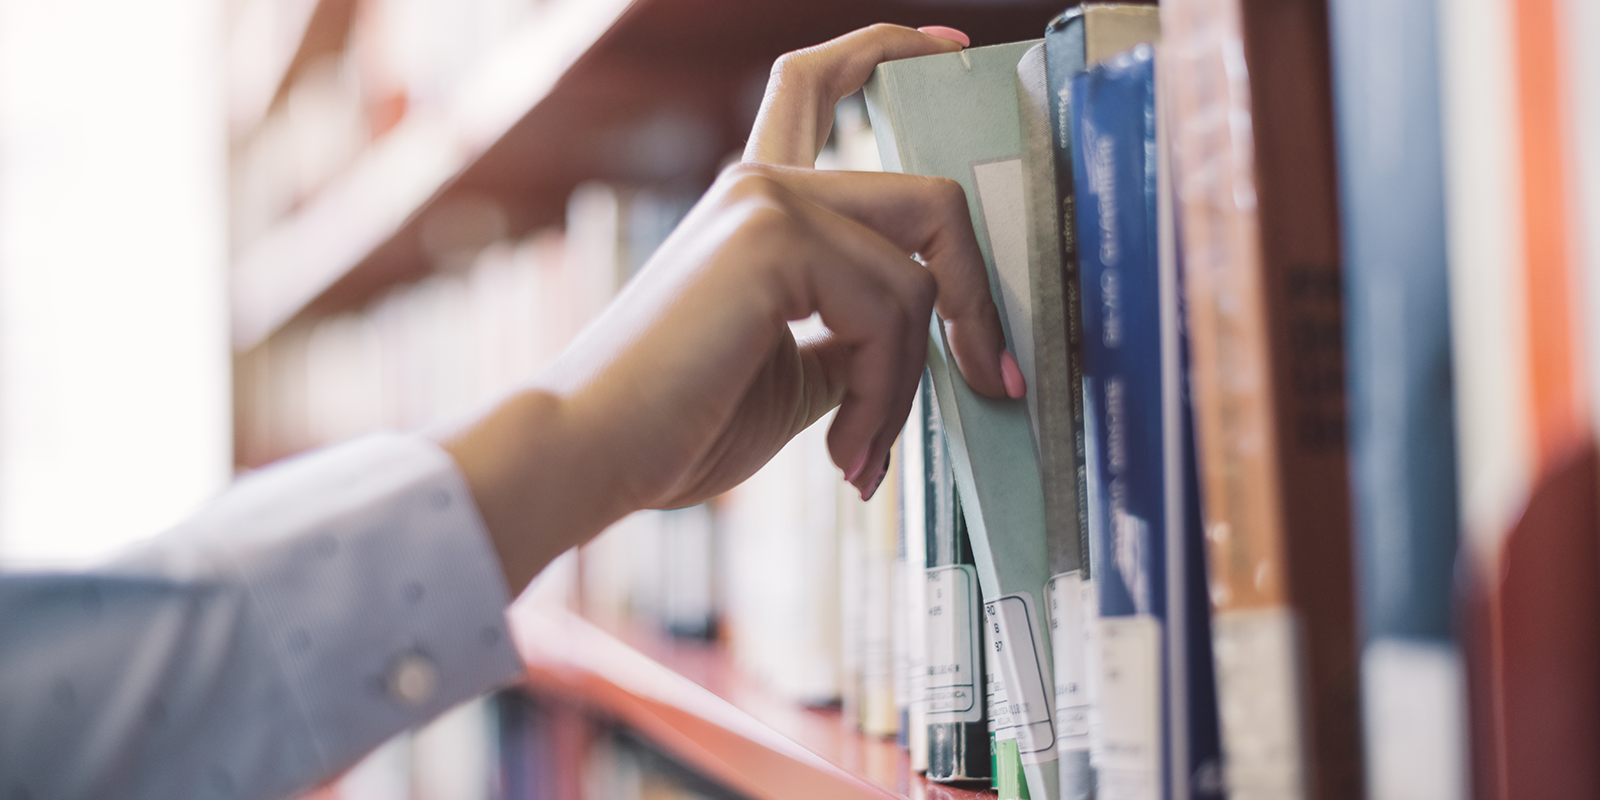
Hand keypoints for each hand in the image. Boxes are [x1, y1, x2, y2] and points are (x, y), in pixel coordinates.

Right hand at [438, 24, 1013, 592]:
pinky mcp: (772, 236)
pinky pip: (892, 311)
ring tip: (863, 451)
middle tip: (990, 377)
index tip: (950, 48)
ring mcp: (766, 201)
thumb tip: (931, 342)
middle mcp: (761, 183)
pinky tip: (844, 449)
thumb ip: (857, 336)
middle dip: (976, 298)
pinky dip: (887, 394)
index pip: (820, 82)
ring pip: (919, 276)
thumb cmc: (677, 426)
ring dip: (910, 383)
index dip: (891, 50)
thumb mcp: (796, 373)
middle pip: (928, 201)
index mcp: (756, 204)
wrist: (592, 454)